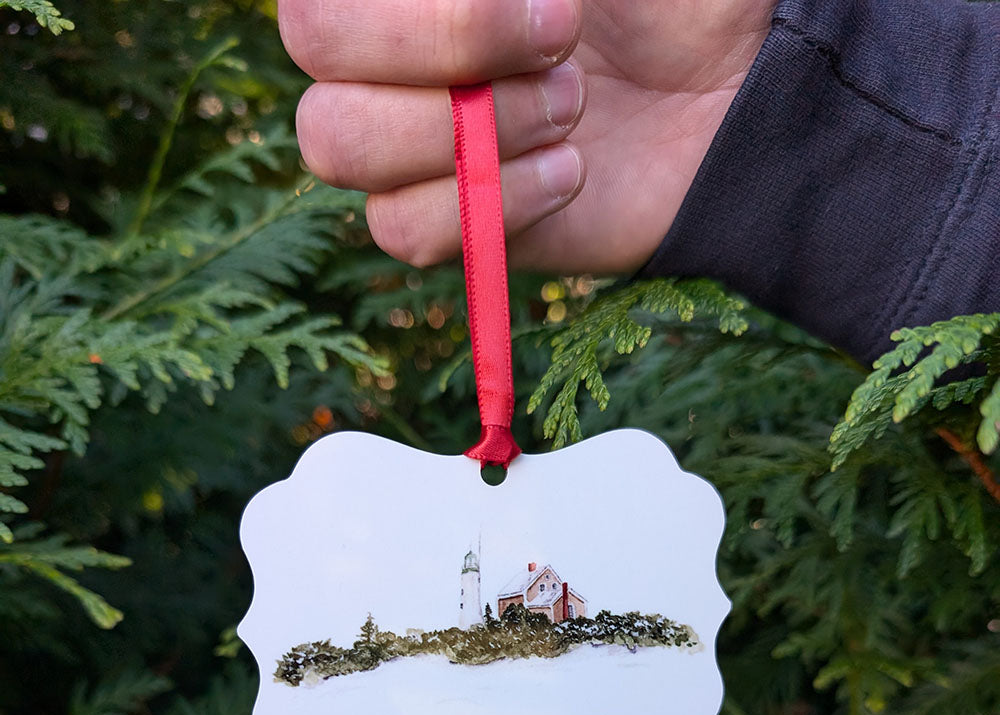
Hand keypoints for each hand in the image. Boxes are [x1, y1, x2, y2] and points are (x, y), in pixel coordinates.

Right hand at [279, 0, 774, 272]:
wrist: (730, 94)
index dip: (423, 6)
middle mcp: (384, 57)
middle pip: (312, 49)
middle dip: (449, 47)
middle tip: (563, 43)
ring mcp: (408, 145)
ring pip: (340, 146)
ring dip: (470, 128)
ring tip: (572, 110)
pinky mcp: (449, 223)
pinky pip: (404, 230)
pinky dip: (494, 203)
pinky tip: (570, 172)